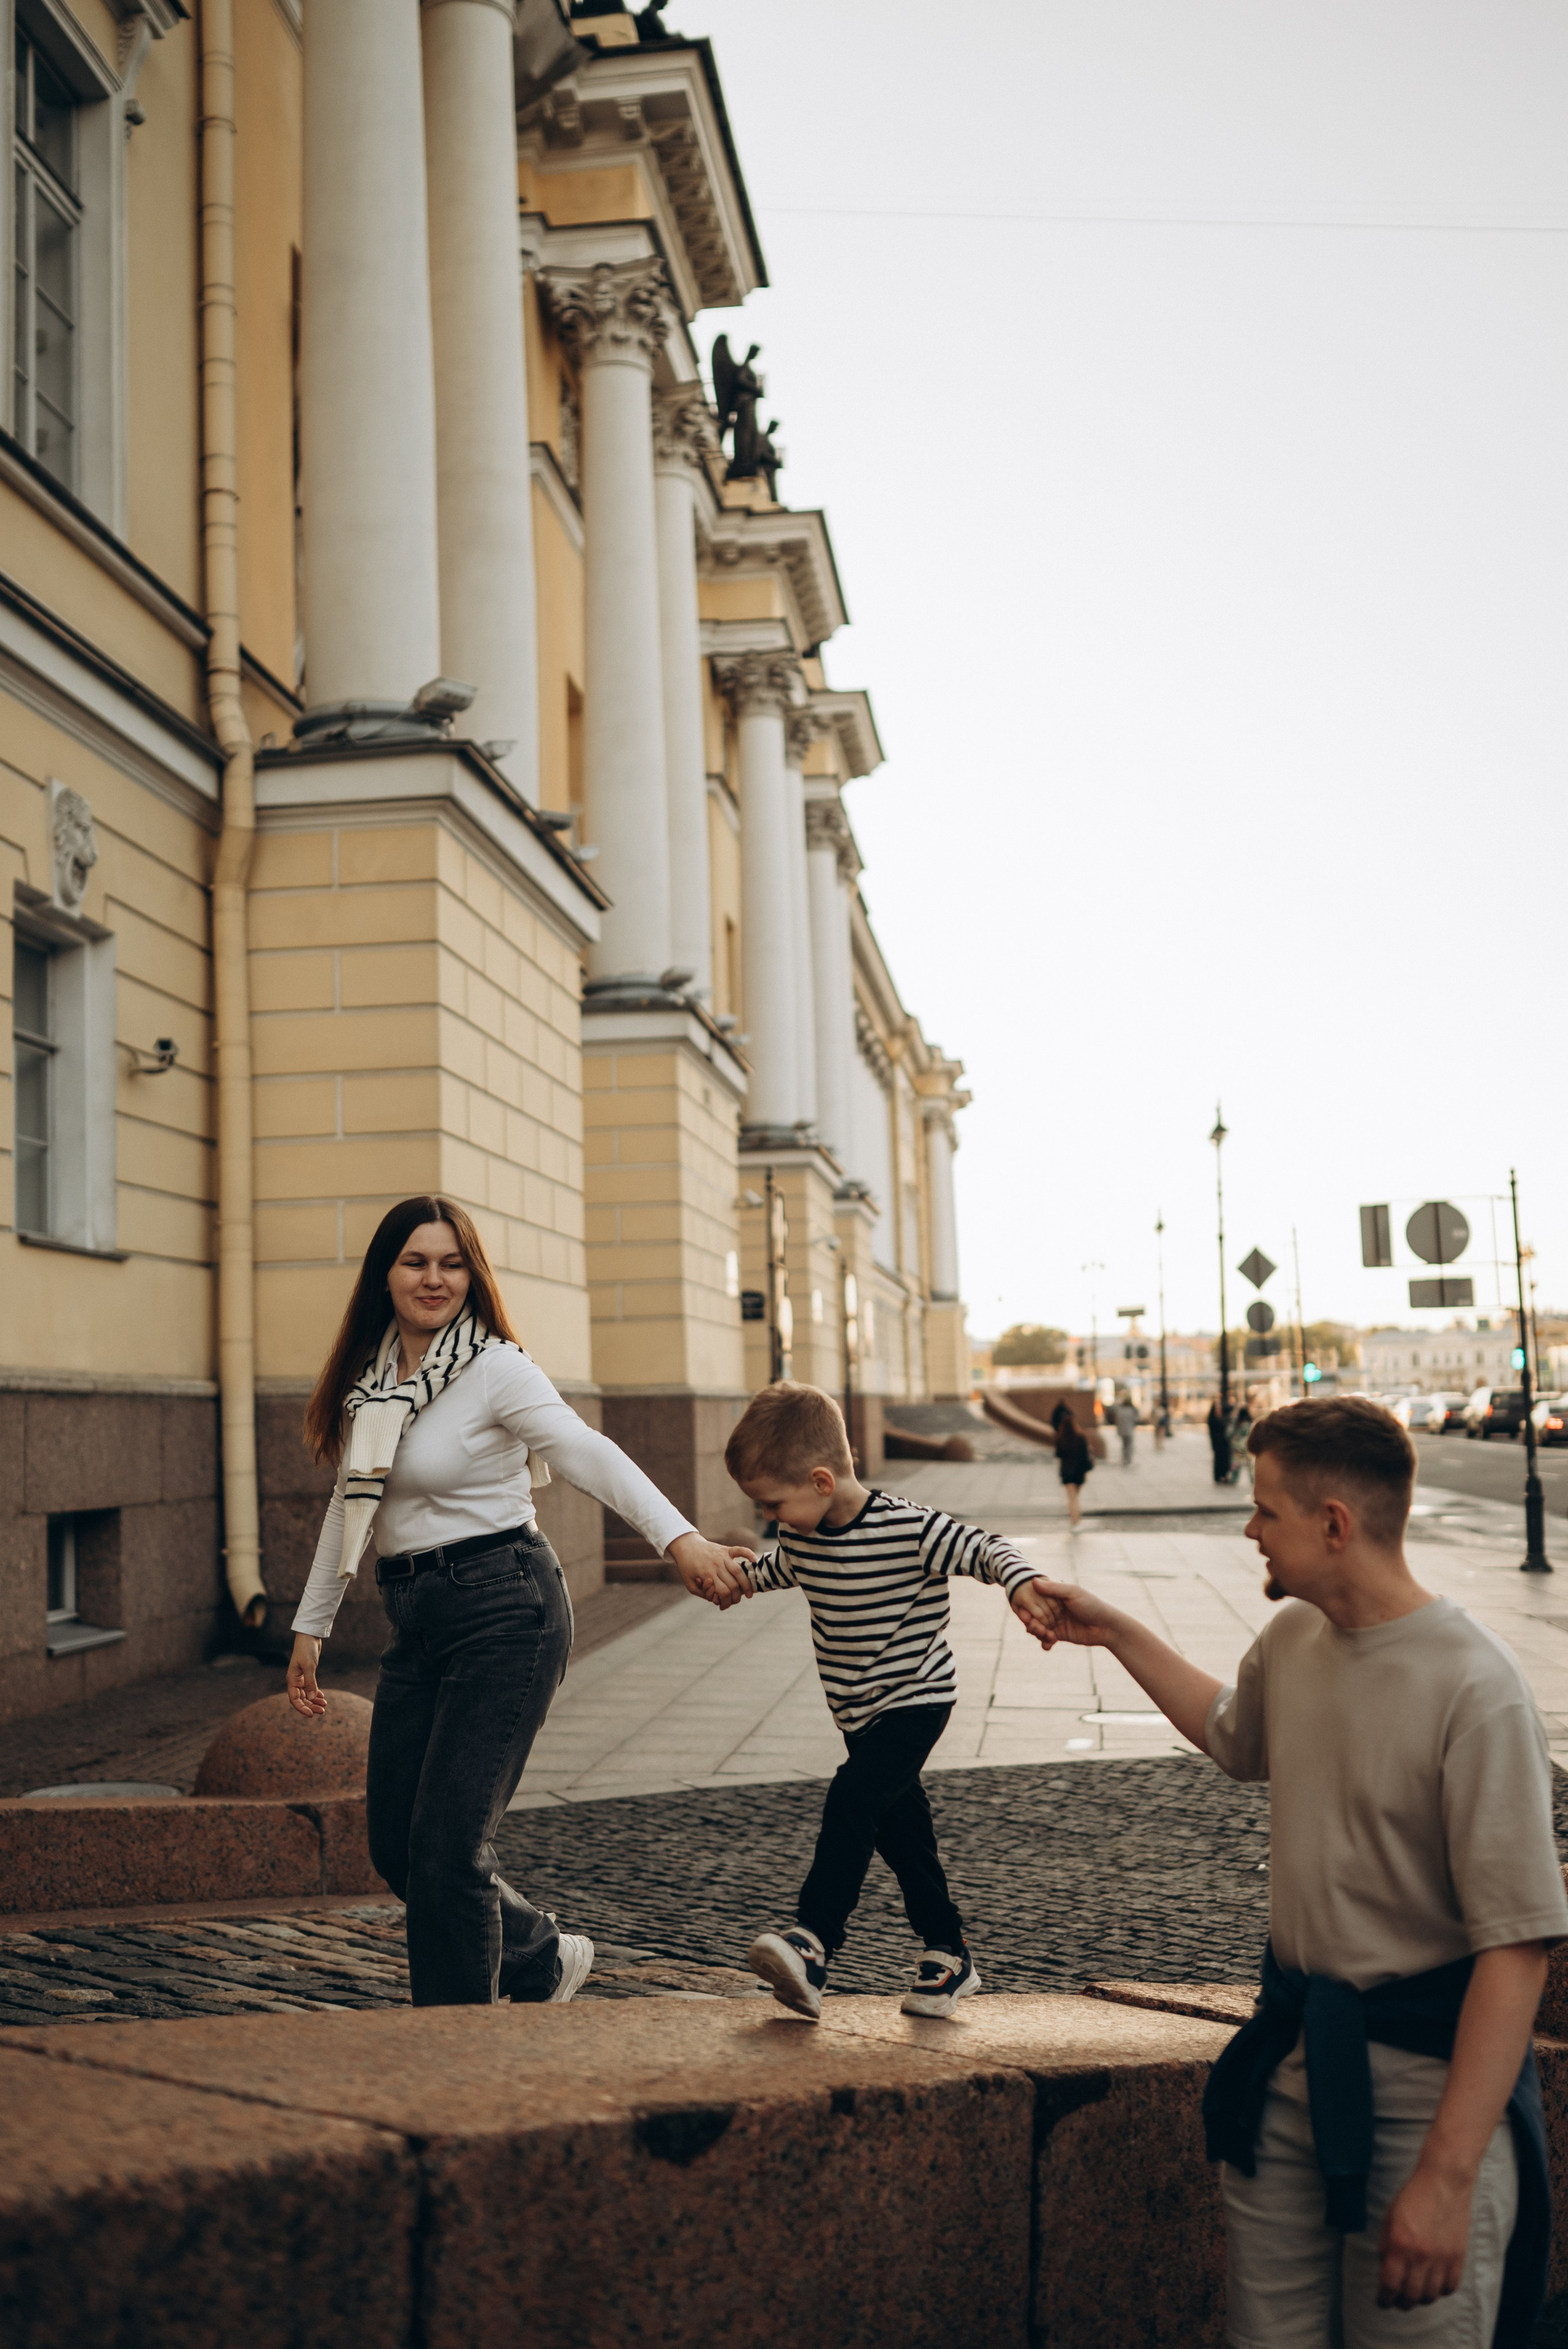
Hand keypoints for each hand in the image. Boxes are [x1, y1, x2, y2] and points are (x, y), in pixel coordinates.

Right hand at [286, 1634, 326, 1717]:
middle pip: (302, 1699)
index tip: (311, 1714)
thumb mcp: (309, 1666)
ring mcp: (301, 1678)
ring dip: (314, 1701)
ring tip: (324, 1705)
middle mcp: (295, 1681)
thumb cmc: (306, 1650)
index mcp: (292, 1680)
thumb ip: (311, 1682)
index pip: (294, 1699)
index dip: (302, 1708)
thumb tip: (312, 1698)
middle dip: (311, 1706)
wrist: (310, 1637)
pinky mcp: (308, 1675)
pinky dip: (316, 1693)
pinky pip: (310, 1688)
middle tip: (322, 1711)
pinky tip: (322, 1697)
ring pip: (307, 1694)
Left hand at [669, 1532, 755, 1608]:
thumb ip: (703, 1594)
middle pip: (733, 1584)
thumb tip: (716, 1599)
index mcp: (707, 1574)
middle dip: (737, 1597)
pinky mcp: (726, 1549)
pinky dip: (749, 1554)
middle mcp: (717, 1565)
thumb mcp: (690, 1584)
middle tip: (737, 1601)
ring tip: (750, 1594)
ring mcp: (722, 1556)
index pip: (723, 1592)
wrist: (686, 1546)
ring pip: (739, 1571)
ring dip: (747, 1584)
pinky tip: (755, 1561)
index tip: (724, 1606)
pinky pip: (740, 1550)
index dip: (726, 1602)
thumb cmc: (687, 1567)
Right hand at [1014, 1575, 1128, 1650]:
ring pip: (1039, 1628)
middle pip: (1035, 1615)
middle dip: (1032, 1623)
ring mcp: (1057, 1622)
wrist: (1107, 1627)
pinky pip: (1047, 1640)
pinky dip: (1045, 1643)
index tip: (1025, 1614)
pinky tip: (1048, 1645)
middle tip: (1034, 1627)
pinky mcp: (1060, 1635)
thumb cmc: (1092, 1606)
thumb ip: (1053, 1588)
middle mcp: (1054, 1608)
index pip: (1036, 1600)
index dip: (1029, 1608)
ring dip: (1038, 1633)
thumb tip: (1033, 1581)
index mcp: (1056, 1595)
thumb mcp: (1073, 1593)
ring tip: (1045, 1636)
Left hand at [1378, 2162, 1472, 2308]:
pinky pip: (1450, 2287)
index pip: (1390, 2284)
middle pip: (1411, 2296)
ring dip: (1420, 2298)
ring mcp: (1442, 2258)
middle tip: (1398, 2301)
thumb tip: (1384, 2272)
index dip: (1384, 2298)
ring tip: (1415, 2292)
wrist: (1443, 2181)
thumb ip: (1385, 2246)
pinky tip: (1434, 2283)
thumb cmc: (1413, 2197)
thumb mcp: (1389, 2218)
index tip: (1382, 2302)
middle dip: (1401, 2302)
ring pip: (1431, 2295)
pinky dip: (1441, 2290)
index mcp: (1400, 2244)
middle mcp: (1421, 2255)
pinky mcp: (1458, 2257)